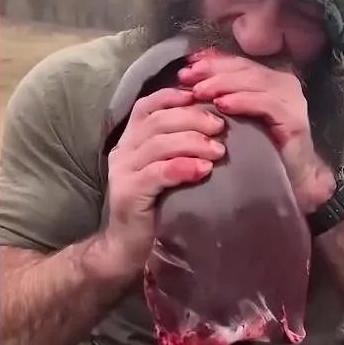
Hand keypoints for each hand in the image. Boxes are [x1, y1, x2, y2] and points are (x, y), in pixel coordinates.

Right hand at [103, 87, 227, 270]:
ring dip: (192, 142)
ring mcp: (122, 171)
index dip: (175, 97)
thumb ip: (179, 147)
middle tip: (221, 128)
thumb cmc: (157, 207)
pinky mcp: (128, 193)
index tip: (203, 98)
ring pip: (157, 143)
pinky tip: (203, 170)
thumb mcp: (167, 170)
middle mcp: (123, 150)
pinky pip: (156, 173)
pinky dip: (181, 167)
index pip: (149, 105)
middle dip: (192, 119)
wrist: (129, 248)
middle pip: (157, 120)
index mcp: (131, 140)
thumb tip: (215, 124)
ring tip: (218, 151)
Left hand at [180, 49, 334, 213]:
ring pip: (254, 81)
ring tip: (199, 91)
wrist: (291, 181)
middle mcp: (283, 84)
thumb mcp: (235, 118)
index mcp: (269, 79)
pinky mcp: (295, 120)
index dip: (211, 63)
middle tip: (187, 77)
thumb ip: (220, 95)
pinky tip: (223, 105)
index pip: (237, 63)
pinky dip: (243, 101)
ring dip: (223, 84)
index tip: (185, 68)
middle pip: (244, 69)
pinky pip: (266, 103)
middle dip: (213, 71)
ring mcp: (292, 101)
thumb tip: (190, 74)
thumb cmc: (259, 150)